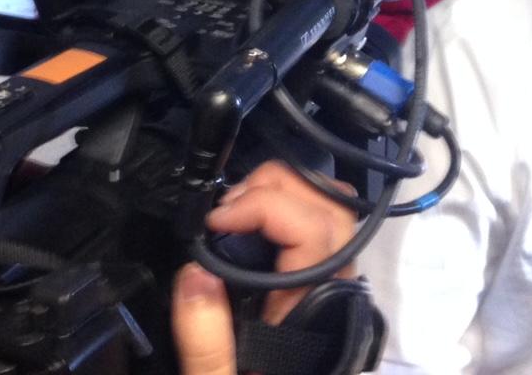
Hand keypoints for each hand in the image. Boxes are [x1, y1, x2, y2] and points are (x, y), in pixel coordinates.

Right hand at [171, 163, 356, 374]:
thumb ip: (206, 344)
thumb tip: (195, 273)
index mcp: (315, 320)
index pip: (313, 230)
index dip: (264, 206)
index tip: (215, 220)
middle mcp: (336, 300)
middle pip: (331, 209)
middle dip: (274, 187)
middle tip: (221, 210)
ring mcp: (333, 295)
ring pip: (331, 216)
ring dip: (282, 195)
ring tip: (230, 215)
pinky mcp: (321, 299)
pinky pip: (318, 237)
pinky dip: (285, 215)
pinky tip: (244, 232)